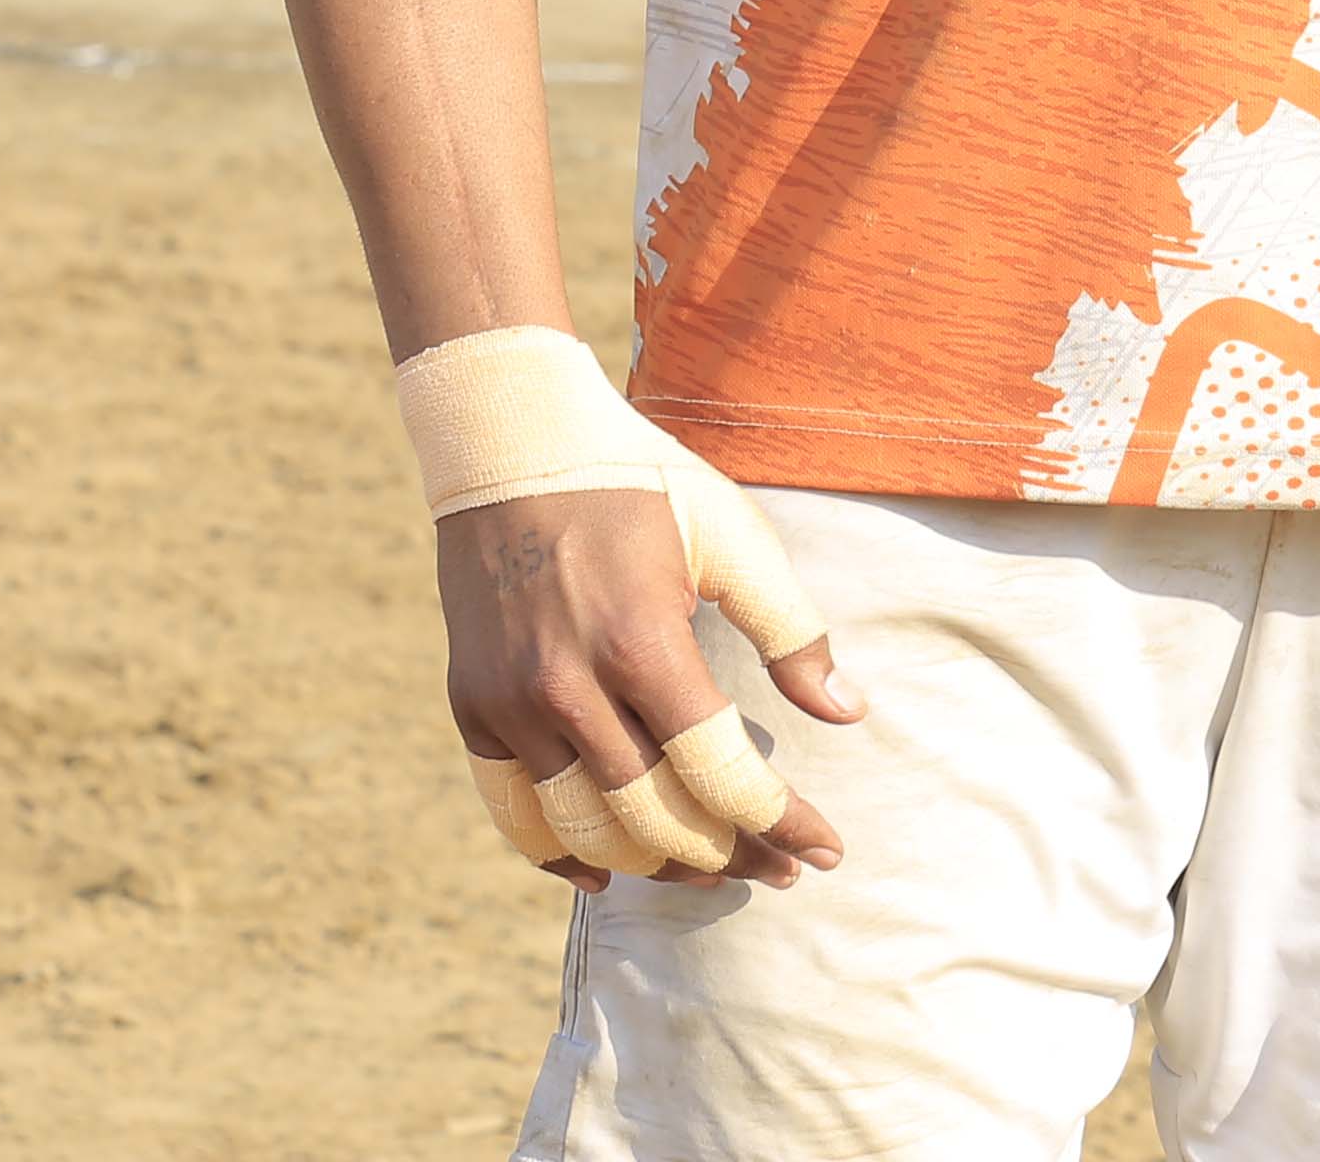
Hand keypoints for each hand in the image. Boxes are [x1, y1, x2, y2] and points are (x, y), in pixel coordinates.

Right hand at [436, 483, 862, 890]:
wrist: (511, 445)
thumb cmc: (640, 483)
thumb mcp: (732, 536)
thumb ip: (789, 629)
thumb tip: (848, 714)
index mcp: (641, 643)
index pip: (719, 772)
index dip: (781, 823)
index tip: (825, 850)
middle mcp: (568, 688)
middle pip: (657, 817)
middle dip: (732, 855)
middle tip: (782, 867)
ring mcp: (511, 704)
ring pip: (588, 830)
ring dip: (657, 866)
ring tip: (712, 868)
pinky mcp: (471, 707)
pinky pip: (513, 814)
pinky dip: (558, 857)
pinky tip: (607, 874)